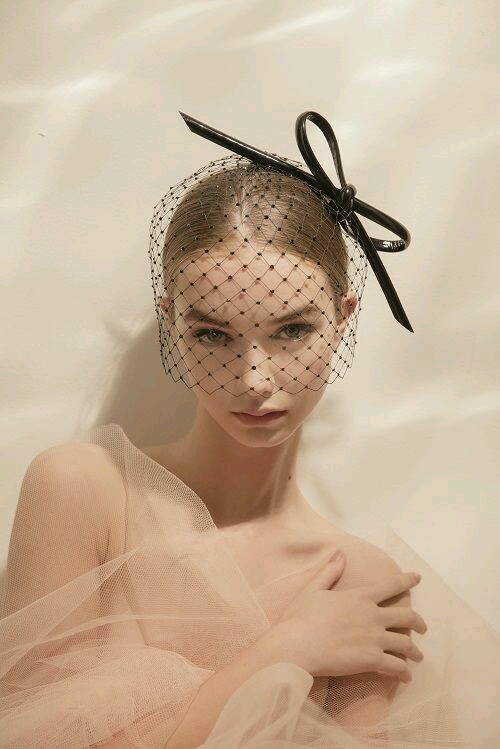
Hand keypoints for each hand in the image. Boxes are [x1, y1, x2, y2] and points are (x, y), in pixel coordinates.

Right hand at [261, 550, 426, 682]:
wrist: (296, 645)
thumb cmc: (300, 617)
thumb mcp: (314, 588)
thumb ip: (330, 571)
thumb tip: (340, 553)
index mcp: (360, 597)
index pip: (391, 586)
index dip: (407, 580)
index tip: (418, 578)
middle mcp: (373, 616)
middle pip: (406, 616)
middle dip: (418, 622)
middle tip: (423, 627)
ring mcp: (374, 639)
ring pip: (406, 644)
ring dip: (415, 651)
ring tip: (418, 657)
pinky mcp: (372, 660)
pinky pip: (396, 667)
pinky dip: (405, 672)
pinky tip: (407, 677)